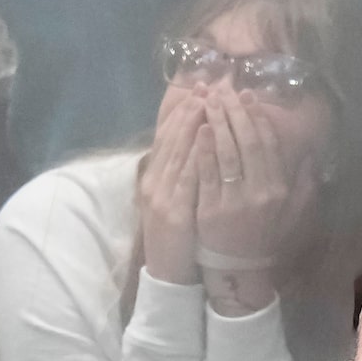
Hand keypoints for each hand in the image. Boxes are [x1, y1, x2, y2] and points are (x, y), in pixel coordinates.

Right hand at [138, 88, 208, 285]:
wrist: (167, 275)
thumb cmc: (177, 239)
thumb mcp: (175, 201)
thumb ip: (182, 174)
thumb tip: (198, 145)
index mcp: (154, 178)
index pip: (166, 137)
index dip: (182, 112)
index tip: (198, 89)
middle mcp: (154, 183)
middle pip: (171, 140)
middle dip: (189, 110)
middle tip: (205, 85)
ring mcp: (162, 197)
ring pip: (178, 153)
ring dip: (193, 126)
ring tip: (208, 101)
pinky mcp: (173, 213)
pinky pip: (187, 179)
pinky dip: (197, 156)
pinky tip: (207, 138)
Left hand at [192, 85, 309, 311]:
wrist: (239, 273)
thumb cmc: (265, 239)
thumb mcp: (293, 214)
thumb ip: (304, 186)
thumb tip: (311, 156)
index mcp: (278, 189)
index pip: (267, 144)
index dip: (257, 117)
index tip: (248, 96)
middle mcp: (259, 193)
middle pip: (246, 141)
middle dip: (234, 111)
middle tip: (223, 89)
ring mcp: (234, 201)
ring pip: (226, 152)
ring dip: (218, 121)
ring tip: (209, 100)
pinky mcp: (210, 210)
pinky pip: (207, 173)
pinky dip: (204, 148)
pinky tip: (201, 128)